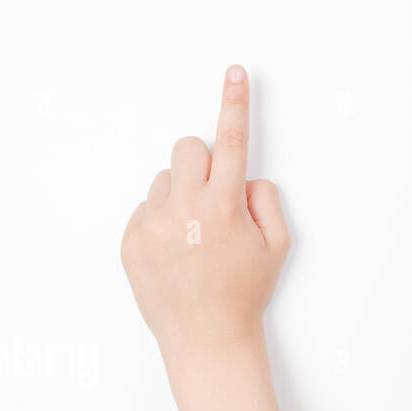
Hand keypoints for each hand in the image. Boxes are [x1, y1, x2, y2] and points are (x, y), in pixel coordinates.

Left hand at [121, 66, 289, 362]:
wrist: (207, 337)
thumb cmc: (245, 292)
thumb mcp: (279, 245)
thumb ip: (267, 199)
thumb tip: (244, 180)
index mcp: (226, 206)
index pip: (234, 140)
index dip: (236, 102)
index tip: (236, 73)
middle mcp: (187, 209)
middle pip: (188, 148)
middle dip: (203, 161)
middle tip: (213, 192)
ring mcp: (154, 224)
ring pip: (165, 179)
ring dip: (181, 194)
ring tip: (194, 235)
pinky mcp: (132, 240)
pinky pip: (146, 208)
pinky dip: (162, 220)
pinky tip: (176, 250)